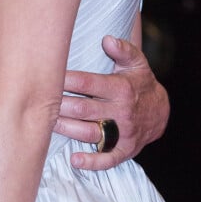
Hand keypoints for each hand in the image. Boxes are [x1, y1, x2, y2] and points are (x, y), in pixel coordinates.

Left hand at [55, 35, 169, 170]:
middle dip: (60, 105)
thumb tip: (107, 39)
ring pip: (89, 132)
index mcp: (121, 88)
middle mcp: (121, 111)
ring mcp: (123, 133)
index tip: (47, 75)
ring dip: (67, 129)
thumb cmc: (140, 81)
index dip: (66, 79)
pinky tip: (75, 160)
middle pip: (83, 109)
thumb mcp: (136, 62)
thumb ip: (123, 49)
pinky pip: (108, 159)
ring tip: (46, 123)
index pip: (87, 83)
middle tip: (39, 101)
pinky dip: (92, 162)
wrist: (161, 111)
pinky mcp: (124, 150)